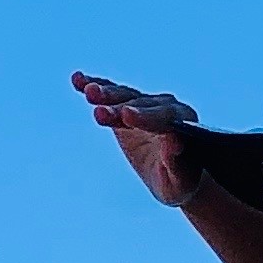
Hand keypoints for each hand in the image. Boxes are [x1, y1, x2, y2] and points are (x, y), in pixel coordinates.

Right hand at [76, 72, 210, 213]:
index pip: (164, 118)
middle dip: (120, 106)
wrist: (171, 174)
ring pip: (125, 96)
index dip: (144, 117)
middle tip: (101, 109)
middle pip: (141, 104)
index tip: (126, 116)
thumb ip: (177, 165)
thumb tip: (173, 143)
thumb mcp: (178, 182)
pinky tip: (77, 80)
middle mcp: (167, 108)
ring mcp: (147, 104)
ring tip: (88, 91)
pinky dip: (95, 85)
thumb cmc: (177, 182)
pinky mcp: (127, 106)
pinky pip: (111, 94)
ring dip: (107, 94)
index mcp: (185, 125)